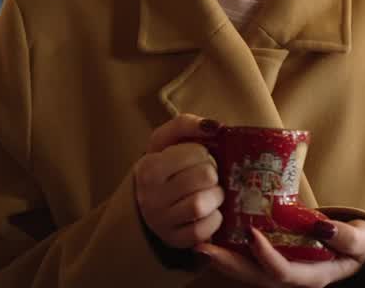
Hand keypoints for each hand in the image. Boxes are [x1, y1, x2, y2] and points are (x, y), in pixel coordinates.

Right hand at [134, 114, 223, 248]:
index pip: (196, 153)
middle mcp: (150, 196)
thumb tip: (215, 127)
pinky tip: (209, 212)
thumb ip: (186, 124)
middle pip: (203, 177)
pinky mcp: (174, 240)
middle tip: (208, 176)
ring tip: (212, 193)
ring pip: (201, 205)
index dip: (204, 154)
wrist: (149, 200)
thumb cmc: (165, 166)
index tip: (198, 159)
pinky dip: (214, 220)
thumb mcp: (167, 140)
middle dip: (213, 175)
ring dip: (216, 197)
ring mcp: (160, 221)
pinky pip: (203, 231)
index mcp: (149, 167)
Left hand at [195, 218, 364, 286]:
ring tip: (199, 244)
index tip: (251, 233)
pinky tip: (214, 236)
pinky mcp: (274, 260)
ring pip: (247, 271)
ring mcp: (281, 271)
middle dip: (228, 264)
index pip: (283, 272)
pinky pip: (249, 260)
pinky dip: (231, 250)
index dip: (266, 256)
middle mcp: (292, 279)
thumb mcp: (362, 240)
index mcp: (313, 277)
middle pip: (255, 277)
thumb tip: (323, 225)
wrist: (357, 249)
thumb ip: (347, 236)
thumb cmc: (358, 244)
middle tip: (204, 247)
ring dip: (223, 259)